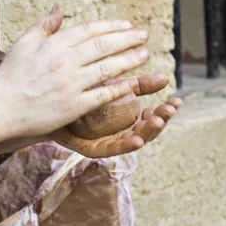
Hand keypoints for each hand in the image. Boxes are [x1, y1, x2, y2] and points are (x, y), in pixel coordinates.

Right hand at [0, 5, 151, 140]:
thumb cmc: (10, 76)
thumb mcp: (25, 44)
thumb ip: (45, 25)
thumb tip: (60, 8)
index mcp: (54, 45)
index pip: (89, 30)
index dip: (111, 26)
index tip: (127, 25)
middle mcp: (65, 62)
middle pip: (103, 46)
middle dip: (127, 39)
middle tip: (144, 35)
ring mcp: (71, 85)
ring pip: (108, 68)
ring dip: (129, 60)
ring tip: (144, 54)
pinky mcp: (74, 107)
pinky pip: (103, 95)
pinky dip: (120, 88)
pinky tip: (134, 83)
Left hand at [51, 75, 182, 157]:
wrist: (47, 105)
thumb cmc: (78, 92)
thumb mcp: (109, 83)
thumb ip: (134, 82)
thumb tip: (163, 76)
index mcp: (126, 116)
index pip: (151, 114)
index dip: (165, 109)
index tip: (178, 101)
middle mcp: (119, 130)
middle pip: (146, 128)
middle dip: (161, 119)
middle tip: (171, 109)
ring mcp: (107, 140)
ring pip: (133, 139)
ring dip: (148, 132)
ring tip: (158, 121)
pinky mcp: (92, 148)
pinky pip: (112, 148)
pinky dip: (126, 145)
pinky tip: (138, 141)